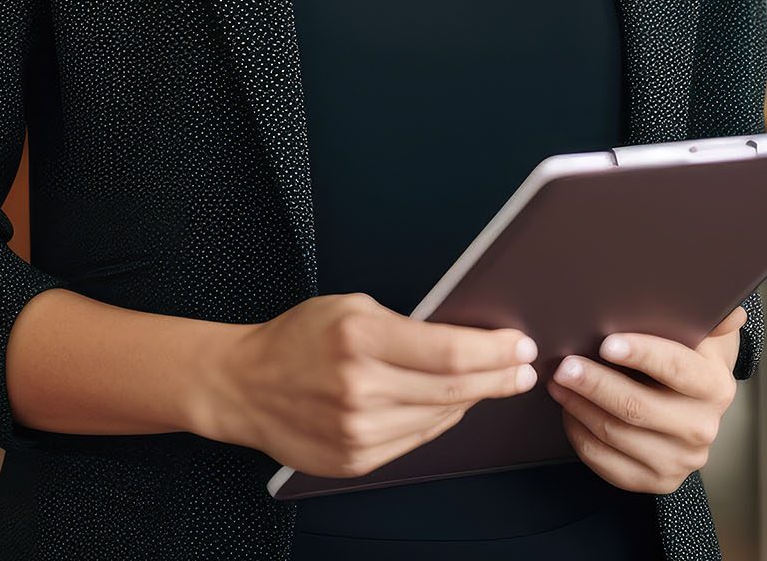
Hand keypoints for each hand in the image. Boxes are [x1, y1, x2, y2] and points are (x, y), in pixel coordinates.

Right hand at [208, 291, 538, 478]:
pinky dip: (440, 420)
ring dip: (474, 399)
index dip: (493, 350)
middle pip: (454, 388)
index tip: (519, 345)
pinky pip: (416, 439)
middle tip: (522, 368)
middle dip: (497, 376)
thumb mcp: (350, 307)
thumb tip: (462, 339)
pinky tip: (451, 405)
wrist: (244, 386)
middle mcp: (360, 388)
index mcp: (360, 339)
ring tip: (493, 382)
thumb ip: (404, 323)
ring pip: (440, 417)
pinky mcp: (357, 459)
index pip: (448, 351)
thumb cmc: (296, 338)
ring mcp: (359, 430)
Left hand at [544, 305, 746, 494]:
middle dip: (595, 384)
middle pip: (638, 408)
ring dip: (580, 407)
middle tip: (564, 365)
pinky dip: (581, 436)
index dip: (641, 354)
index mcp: (714, 386)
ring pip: (618, 435)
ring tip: (557, 382)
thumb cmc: (681, 351)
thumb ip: (710, 318)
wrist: (689, 400)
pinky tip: (568, 412)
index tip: (606, 343)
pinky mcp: (659, 481)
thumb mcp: (696, 330)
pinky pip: (609, 464)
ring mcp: (683, 460)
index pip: (676, 368)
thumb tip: (731, 312)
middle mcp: (703, 428)